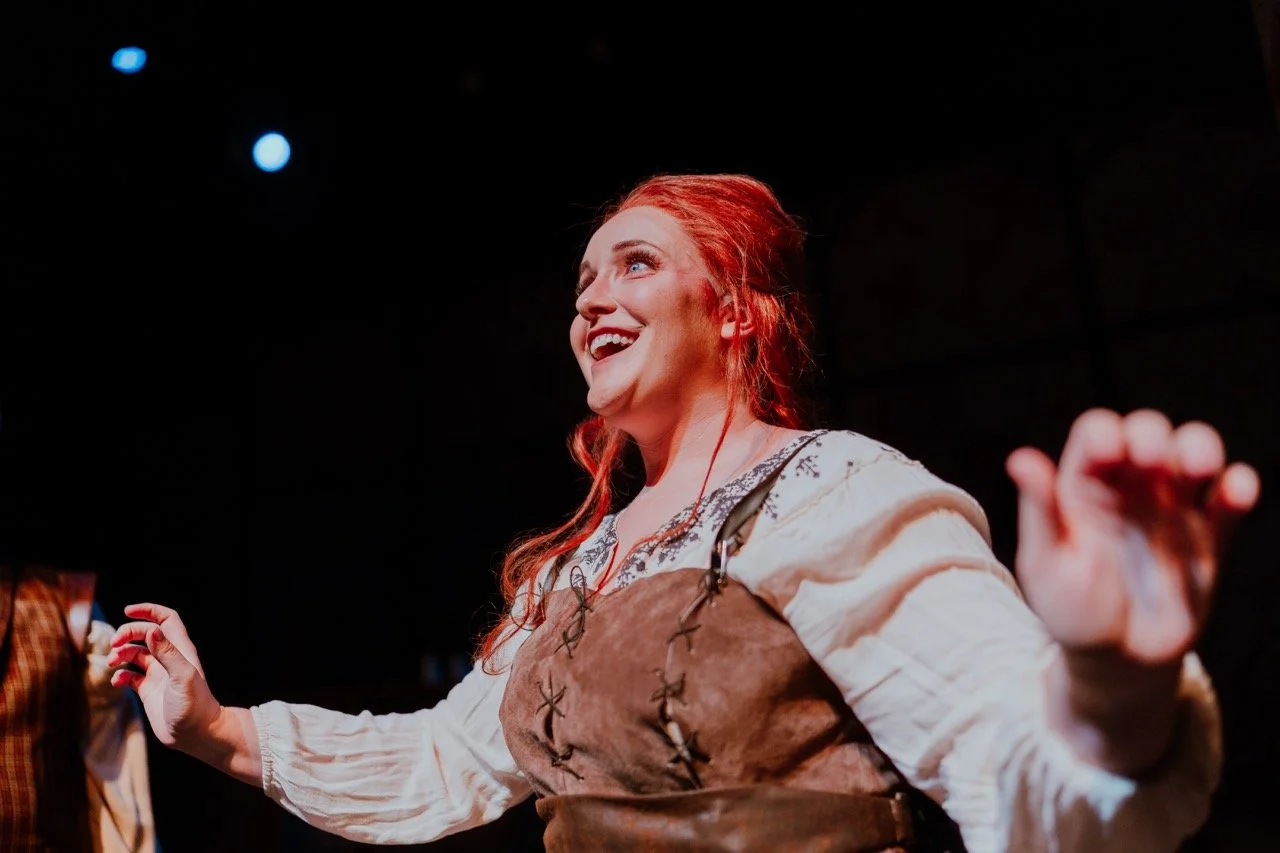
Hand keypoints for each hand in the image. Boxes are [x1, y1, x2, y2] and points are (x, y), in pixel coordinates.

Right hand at [108, 603, 220, 752]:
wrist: (197, 735)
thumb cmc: (194, 706)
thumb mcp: (182, 676)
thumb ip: (168, 653)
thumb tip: (152, 630)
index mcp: (180, 650)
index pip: (166, 619)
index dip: (148, 611)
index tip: (127, 610)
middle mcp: (169, 659)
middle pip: (146, 634)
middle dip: (127, 633)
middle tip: (113, 644)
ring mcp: (159, 674)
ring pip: (135, 654)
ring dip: (120, 654)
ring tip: (112, 663)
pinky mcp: (149, 690)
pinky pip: (130, 676)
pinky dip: (120, 676)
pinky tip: (117, 682)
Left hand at [1006, 408, 1259, 665]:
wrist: (1118, 661)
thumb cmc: (1071, 610)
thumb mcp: (1047, 562)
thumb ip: (1040, 511)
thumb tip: (1021, 458)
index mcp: (1084, 487)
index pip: (1097, 435)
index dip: (1105, 433)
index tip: (1109, 451)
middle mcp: (1129, 488)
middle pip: (1148, 433)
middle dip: (1153, 434)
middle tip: (1151, 459)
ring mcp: (1171, 510)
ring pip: (1193, 455)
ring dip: (1200, 448)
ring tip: (1199, 466)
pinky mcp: (1209, 539)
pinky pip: (1228, 503)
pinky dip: (1238, 488)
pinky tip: (1236, 489)